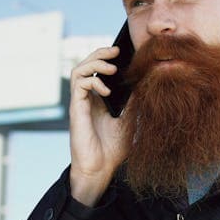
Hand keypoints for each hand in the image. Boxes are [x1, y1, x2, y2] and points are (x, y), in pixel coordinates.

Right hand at [68, 46, 130, 205]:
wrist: (101, 170)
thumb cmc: (112, 150)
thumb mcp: (129, 121)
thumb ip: (133, 103)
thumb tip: (144, 84)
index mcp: (97, 100)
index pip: (97, 70)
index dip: (106, 59)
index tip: (123, 52)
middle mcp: (86, 98)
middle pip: (85, 65)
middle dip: (99, 54)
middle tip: (115, 50)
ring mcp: (80, 103)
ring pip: (78, 70)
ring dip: (94, 62)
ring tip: (111, 66)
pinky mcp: (76, 109)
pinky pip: (79, 84)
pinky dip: (93, 81)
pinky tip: (106, 90)